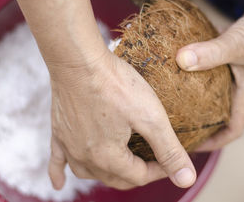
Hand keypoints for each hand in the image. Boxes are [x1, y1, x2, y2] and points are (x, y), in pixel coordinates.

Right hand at [48, 50, 196, 189]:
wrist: (78, 60)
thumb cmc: (115, 84)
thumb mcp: (150, 116)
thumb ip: (169, 150)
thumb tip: (186, 180)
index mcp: (108, 158)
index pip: (139, 176)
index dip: (159, 171)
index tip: (170, 158)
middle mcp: (85, 158)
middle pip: (115, 178)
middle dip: (137, 173)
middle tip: (152, 160)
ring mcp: (68, 145)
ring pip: (88, 173)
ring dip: (106, 174)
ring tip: (119, 170)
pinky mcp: (58, 131)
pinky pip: (56, 161)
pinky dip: (59, 174)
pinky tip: (58, 183)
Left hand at [176, 0, 243, 150]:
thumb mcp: (240, 45)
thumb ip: (211, 53)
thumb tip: (180, 61)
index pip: (233, 128)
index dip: (215, 142)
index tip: (191, 146)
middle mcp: (238, 82)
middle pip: (216, 108)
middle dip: (196, 115)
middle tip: (170, 116)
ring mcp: (233, 64)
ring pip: (209, 81)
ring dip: (191, 84)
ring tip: (166, 87)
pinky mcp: (229, 47)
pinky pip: (208, 57)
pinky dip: (194, 57)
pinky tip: (176, 52)